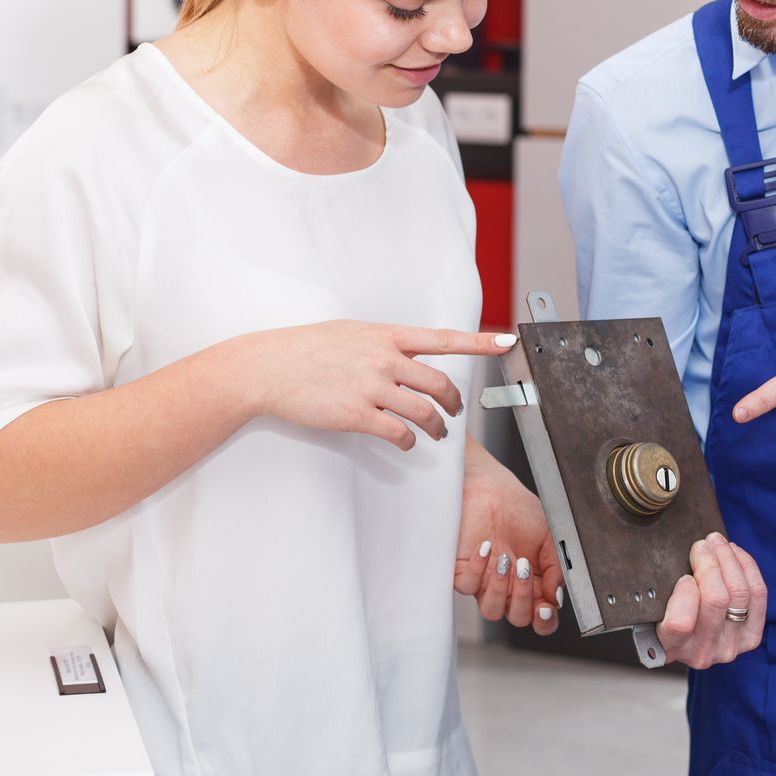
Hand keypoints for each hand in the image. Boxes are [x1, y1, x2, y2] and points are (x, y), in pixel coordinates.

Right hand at [243, 322, 514, 450]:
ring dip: (436, 427)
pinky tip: (404, 442)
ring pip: (424, 412)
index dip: (479, 342)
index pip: (443, 338)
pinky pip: (397, 433)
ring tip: (436, 433)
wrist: (269, 367)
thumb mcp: (350, 332)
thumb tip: (405, 353)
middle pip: (440, 383)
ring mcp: (371, 387)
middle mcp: (384, 358)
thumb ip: (383, 342)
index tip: (506, 341)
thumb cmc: (306, 348)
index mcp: (386, 335)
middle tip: (454, 411)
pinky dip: (408, 441)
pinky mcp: (356, 414)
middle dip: (454, 402)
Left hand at [454, 446, 563, 632]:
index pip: (541, 616)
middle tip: (524, 572)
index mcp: (534, 581)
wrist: (489, 487)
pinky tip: (486, 546)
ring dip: (500, 589)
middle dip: (522, 601)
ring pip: (491, 610)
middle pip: (518, 618)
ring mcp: (485, 581)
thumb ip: (557, 567)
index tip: (546, 608)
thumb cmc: (518, 508)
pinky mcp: (462, 571)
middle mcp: (509, 586)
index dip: (545, 620)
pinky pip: (467, 585)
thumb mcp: (549, 535)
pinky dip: (477, 569)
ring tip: (506, 560)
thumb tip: (556, 596)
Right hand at [657, 533, 765, 667]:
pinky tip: (735, 553)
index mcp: (671, 647)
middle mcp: (703, 652)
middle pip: (716, 600)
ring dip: (728, 559)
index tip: (684, 575)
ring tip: (717, 542)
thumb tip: (680, 556)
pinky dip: (747, 567)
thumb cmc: (662, 615)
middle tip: (702, 544)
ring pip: (739, 593)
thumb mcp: (652, 607)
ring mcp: (730, 646)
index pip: (681, 623)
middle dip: (710, 563)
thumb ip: (661, 590)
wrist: (688, 640)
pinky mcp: (751, 636)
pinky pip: (757, 594)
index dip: (685, 593)